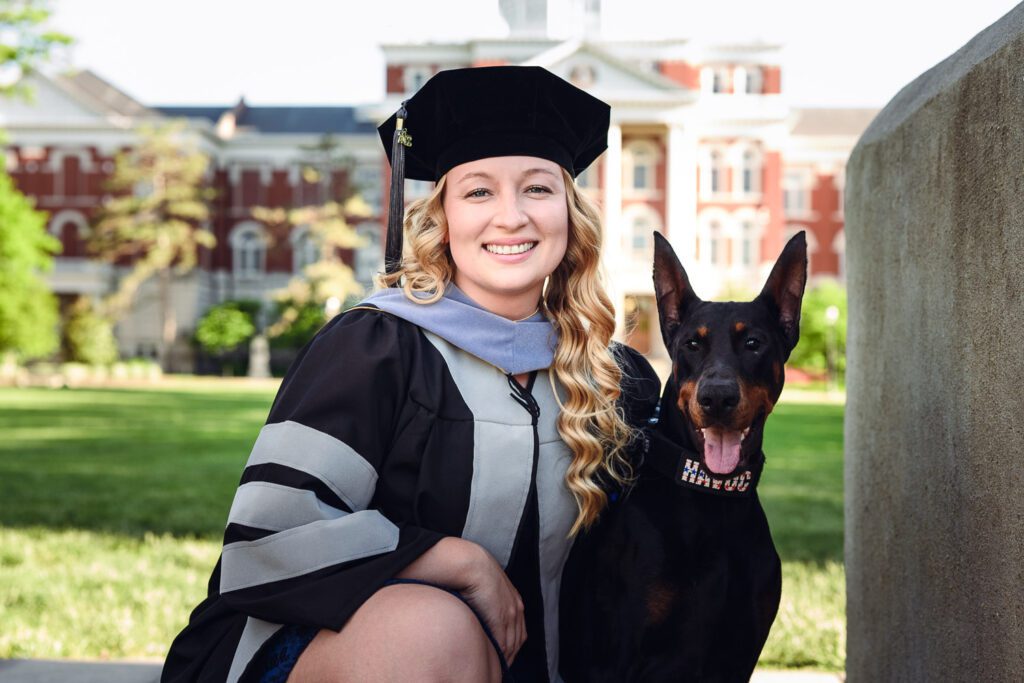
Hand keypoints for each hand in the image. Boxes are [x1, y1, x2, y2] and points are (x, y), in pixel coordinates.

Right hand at [457, 544, 526, 665]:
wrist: (471, 564)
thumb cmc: (472, 573)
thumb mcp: (486, 589)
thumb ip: (488, 604)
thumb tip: (480, 614)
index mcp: (514, 601)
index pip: (518, 632)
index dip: (511, 647)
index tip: (503, 657)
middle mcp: (516, 609)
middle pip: (517, 642)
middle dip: (509, 657)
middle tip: (499, 669)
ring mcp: (510, 615)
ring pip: (510, 646)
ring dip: (503, 659)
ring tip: (493, 670)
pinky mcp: (500, 619)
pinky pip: (502, 644)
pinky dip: (498, 656)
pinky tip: (490, 663)